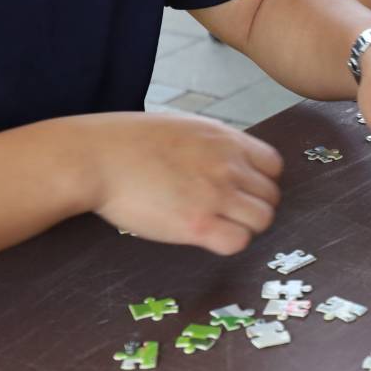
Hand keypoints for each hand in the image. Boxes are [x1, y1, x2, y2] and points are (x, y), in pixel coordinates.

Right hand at [86, 112, 282, 255]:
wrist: (96, 158)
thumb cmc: (128, 141)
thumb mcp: (183, 127)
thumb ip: (212, 145)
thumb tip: (226, 160)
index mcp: (226, 139)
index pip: (274, 166)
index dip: (260, 182)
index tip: (242, 190)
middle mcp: (228, 165)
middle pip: (271, 196)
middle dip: (253, 206)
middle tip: (226, 213)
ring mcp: (216, 194)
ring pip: (262, 220)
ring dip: (244, 226)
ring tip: (217, 225)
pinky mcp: (198, 224)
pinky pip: (238, 242)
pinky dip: (227, 243)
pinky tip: (205, 237)